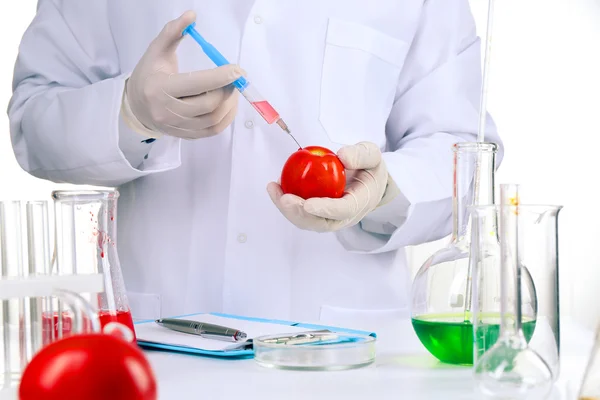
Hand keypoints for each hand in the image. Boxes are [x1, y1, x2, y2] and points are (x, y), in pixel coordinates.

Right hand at [123, 11, 244, 138]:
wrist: (136, 106)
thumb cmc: (149, 75)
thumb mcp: (156, 51)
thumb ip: (173, 32)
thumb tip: (192, 15)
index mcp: (159, 88)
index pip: (196, 84)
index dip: (220, 77)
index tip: (237, 70)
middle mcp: (167, 111)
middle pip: (209, 104)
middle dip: (227, 90)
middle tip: (235, 78)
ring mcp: (177, 126)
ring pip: (214, 119)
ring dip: (230, 104)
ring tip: (232, 90)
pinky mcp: (186, 135)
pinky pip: (213, 130)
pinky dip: (226, 117)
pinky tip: (228, 104)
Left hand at [267, 142, 398, 231]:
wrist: (369, 183)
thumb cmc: (370, 169)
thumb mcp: (372, 155)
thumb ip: (360, 154)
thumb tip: (342, 157)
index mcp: (360, 203)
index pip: (342, 210)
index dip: (324, 210)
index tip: (308, 204)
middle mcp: (344, 216)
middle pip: (319, 223)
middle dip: (299, 214)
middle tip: (284, 198)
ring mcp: (330, 218)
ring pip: (306, 221)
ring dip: (287, 210)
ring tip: (273, 190)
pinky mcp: (318, 215)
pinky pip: (300, 213)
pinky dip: (286, 203)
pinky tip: (275, 188)